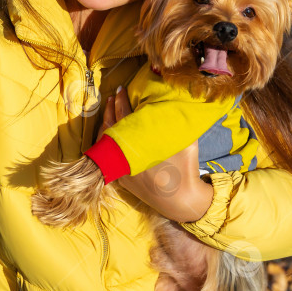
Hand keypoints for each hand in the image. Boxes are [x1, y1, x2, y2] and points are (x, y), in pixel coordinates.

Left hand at [98, 88, 213, 222]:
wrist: (181, 200)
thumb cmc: (185, 167)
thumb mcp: (185, 140)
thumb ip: (178, 120)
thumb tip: (177, 100)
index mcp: (139, 144)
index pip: (124, 116)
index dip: (121, 101)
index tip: (120, 89)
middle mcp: (125, 156)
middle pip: (111, 126)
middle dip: (112, 109)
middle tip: (114, 95)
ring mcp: (120, 168)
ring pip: (106, 141)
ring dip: (107, 123)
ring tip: (110, 109)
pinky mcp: (121, 177)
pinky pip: (108, 154)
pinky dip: (107, 140)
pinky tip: (110, 131)